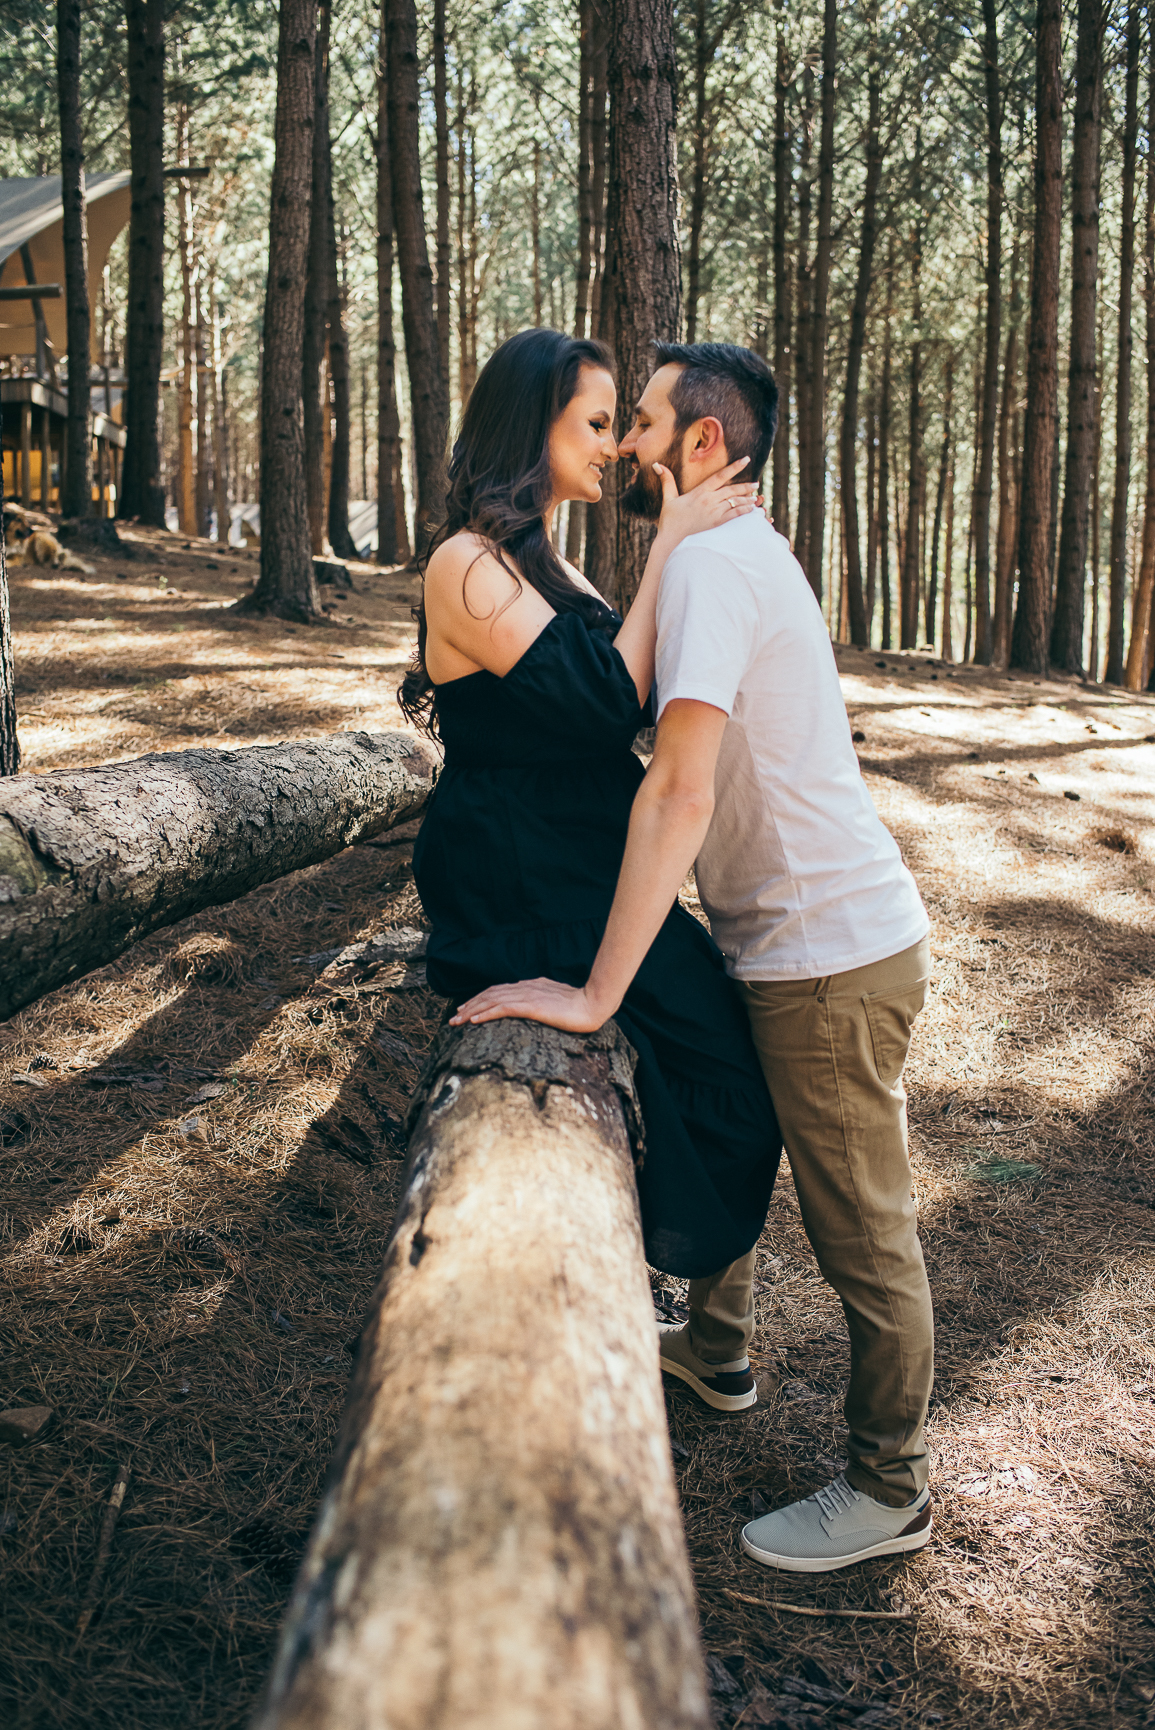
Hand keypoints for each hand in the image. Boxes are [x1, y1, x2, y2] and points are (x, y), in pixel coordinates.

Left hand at [449, 977, 612, 1032]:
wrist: (594, 1004)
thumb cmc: (580, 1006)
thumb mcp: (556, 1002)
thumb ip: (542, 1002)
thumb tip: (532, 1008)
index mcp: (532, 985)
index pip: (499, 991)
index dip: (481, 999)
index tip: (468, 1009)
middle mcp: (526, 987)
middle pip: (490, 994)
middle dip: (470, 1005)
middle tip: (454, 1017)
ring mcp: (528, 995)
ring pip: (492, 1000)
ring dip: (472, 1010)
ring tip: (457, 1020)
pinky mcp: (531, 1006)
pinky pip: (502, 1009)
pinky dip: (485, 1013)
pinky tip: (474, 1020)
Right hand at [654, 455, 756, 548]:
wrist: (672, 539)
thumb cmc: (670, 519)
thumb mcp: (668, 498)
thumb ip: (667, 480)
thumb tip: (657, 465)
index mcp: (700, 492)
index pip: (720, 476)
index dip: (734, 467)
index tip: (746, 460)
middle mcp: (709, 501)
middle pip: (732, 489)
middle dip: (746, 486)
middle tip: (756, 483)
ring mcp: (714, 513)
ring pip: (735, 502)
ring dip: (747, 499)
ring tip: (756, 496)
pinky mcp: (716, 524)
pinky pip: (734, 516)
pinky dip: (744, 511)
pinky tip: (751, 509)